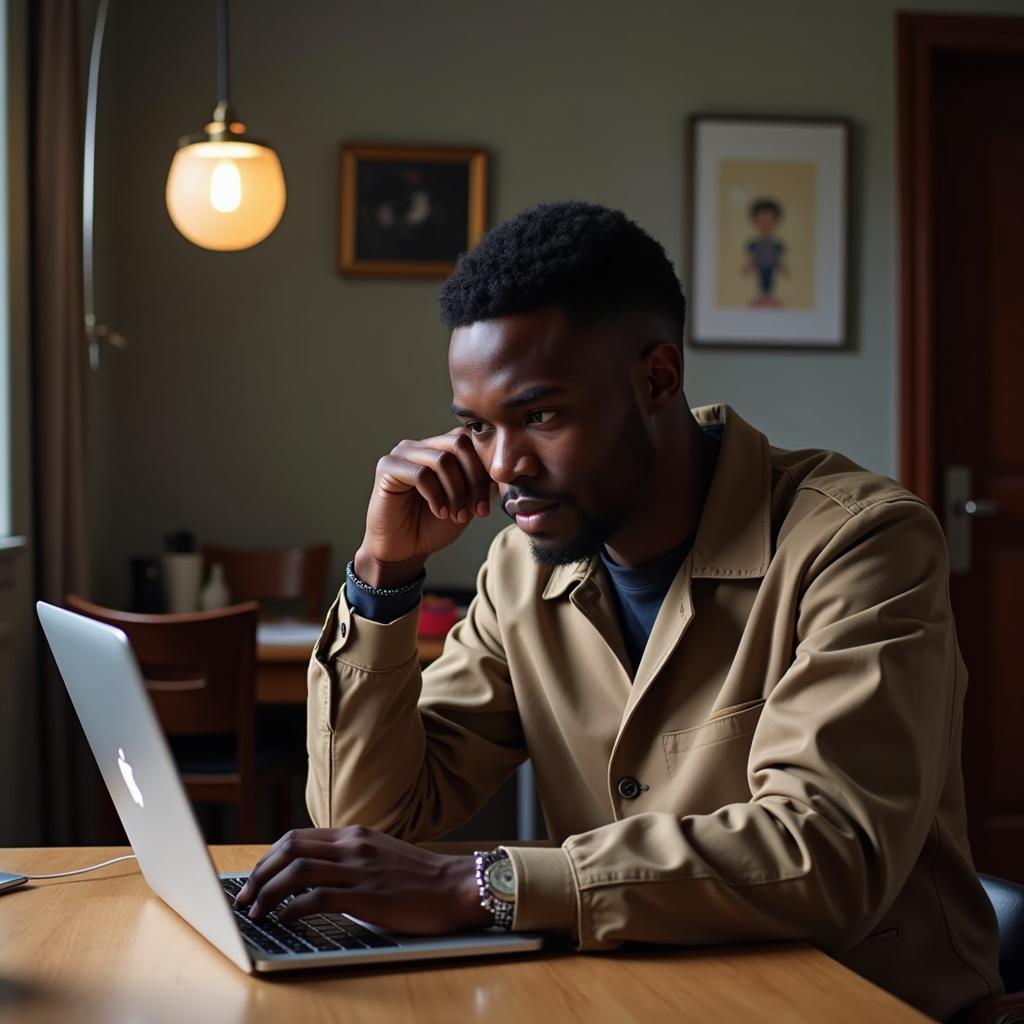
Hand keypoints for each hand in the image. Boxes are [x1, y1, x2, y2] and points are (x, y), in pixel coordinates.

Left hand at [235, 826, 491, 933]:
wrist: (458, 886)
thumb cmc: (422, 877)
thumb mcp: (381, 855)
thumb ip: (351, 857)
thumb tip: (315, 874)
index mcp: (355, 835)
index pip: (297, 838)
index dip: (268, 858)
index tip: (254, 878)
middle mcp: (354, 845)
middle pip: (290, 849)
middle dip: (260, 873)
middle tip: (244, 897)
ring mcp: (361, 869)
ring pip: (298, 871)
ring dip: (268, 892)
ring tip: (255, 911)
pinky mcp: (368, 895)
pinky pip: (318, 897)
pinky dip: (293, 909)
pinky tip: (284, 920)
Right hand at [356, 429, 493, 586]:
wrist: (405, 549)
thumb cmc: (434, 525)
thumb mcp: (467, 501)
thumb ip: (481, 481)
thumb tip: (505, 470)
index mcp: (440, 448)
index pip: (471, 442)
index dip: (484, 472)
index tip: (486, 505)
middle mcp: (421, 446)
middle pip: (459, 444)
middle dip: (474, 479)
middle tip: (476, 510)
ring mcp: (403, 453)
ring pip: (442, 460)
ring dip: (456, 492)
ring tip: (456, 515)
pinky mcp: (387, 467)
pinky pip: (420, 474)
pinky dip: (436, 496)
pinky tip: (439, 513)